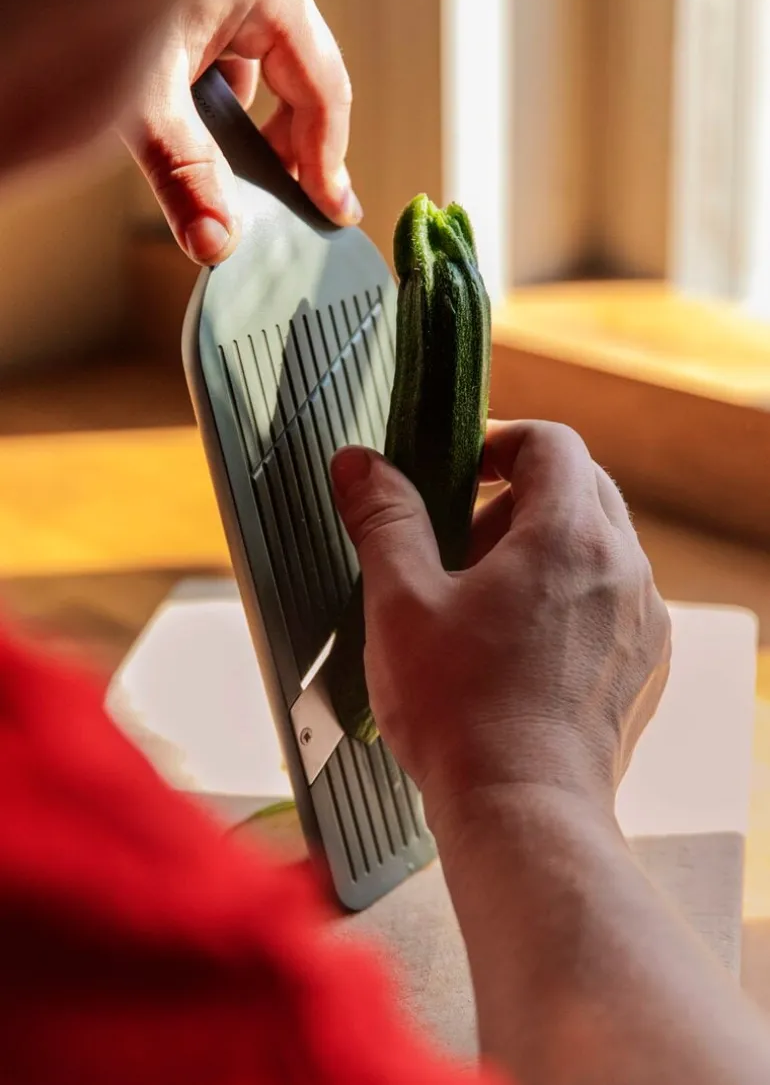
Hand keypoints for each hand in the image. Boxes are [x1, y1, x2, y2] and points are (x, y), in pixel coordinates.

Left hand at [119, 0, 360, 265]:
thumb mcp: (146, 94)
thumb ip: (184, 170)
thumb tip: (216, 240)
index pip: (325, 92)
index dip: (328, 161)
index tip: (331, 211)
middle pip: (304, 88)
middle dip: (289, 152)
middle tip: (283, 207)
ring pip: (268, 80)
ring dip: (250, 133)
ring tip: (234, 180)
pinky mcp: (206, 4)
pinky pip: (235, 65)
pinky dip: (222, 109)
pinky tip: (199, 136)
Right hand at [331, 420, 670, 822]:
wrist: (522, 813)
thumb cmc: (460, 712)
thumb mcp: (401, 602)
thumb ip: (384, 519)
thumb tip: (359, 462)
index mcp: (570, 536)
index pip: (552, 442)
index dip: (500, 442)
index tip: (459, 475)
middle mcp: (624, 568)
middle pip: (579, 489)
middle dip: (515, 501)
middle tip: (459, 548)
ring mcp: (643, 619)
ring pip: (597, 545)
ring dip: (542, 551)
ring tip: (484, 606)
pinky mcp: (644, 664)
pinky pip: (611, 599)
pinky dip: (570, 598)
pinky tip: (520, 648)